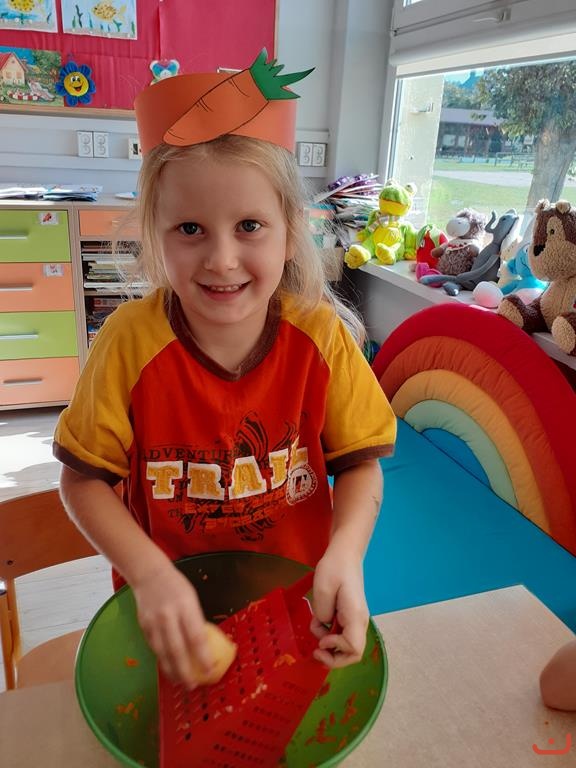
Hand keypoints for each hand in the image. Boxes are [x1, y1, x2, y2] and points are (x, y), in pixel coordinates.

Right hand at [132, 563, 214, 687]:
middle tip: (192, 686)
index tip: (210, 671)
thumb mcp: (192, 599)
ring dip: (171, 670)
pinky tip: (167, 668)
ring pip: (162, 653)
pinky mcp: (143, 626)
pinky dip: (161, 660)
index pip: (196, 636)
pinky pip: (153, 648)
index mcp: (186, 606)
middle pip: (177, 649)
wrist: (149, 575)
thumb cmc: (177, 587)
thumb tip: (207, 646)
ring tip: (180, 683)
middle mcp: (168, 615)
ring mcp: (153, 622)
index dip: (203, 656)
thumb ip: (195, 621)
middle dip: (185, 671)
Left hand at [310, 547, 368, 668]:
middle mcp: (359, 622)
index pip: (353, 648)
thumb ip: (322, 613)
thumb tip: (324, 626)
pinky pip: (342, 636)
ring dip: (329, 645)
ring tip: (316, 628)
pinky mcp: (349, 618)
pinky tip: (319, 622)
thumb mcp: (323, 588)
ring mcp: (355, 620)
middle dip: (333, 658)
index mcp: (355, 616)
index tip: (321, 639)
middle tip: (316, 650)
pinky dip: (329, 635)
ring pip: (347, 647)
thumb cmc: (334, 568)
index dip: (336, 650)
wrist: (345, 554)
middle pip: (353, 654)